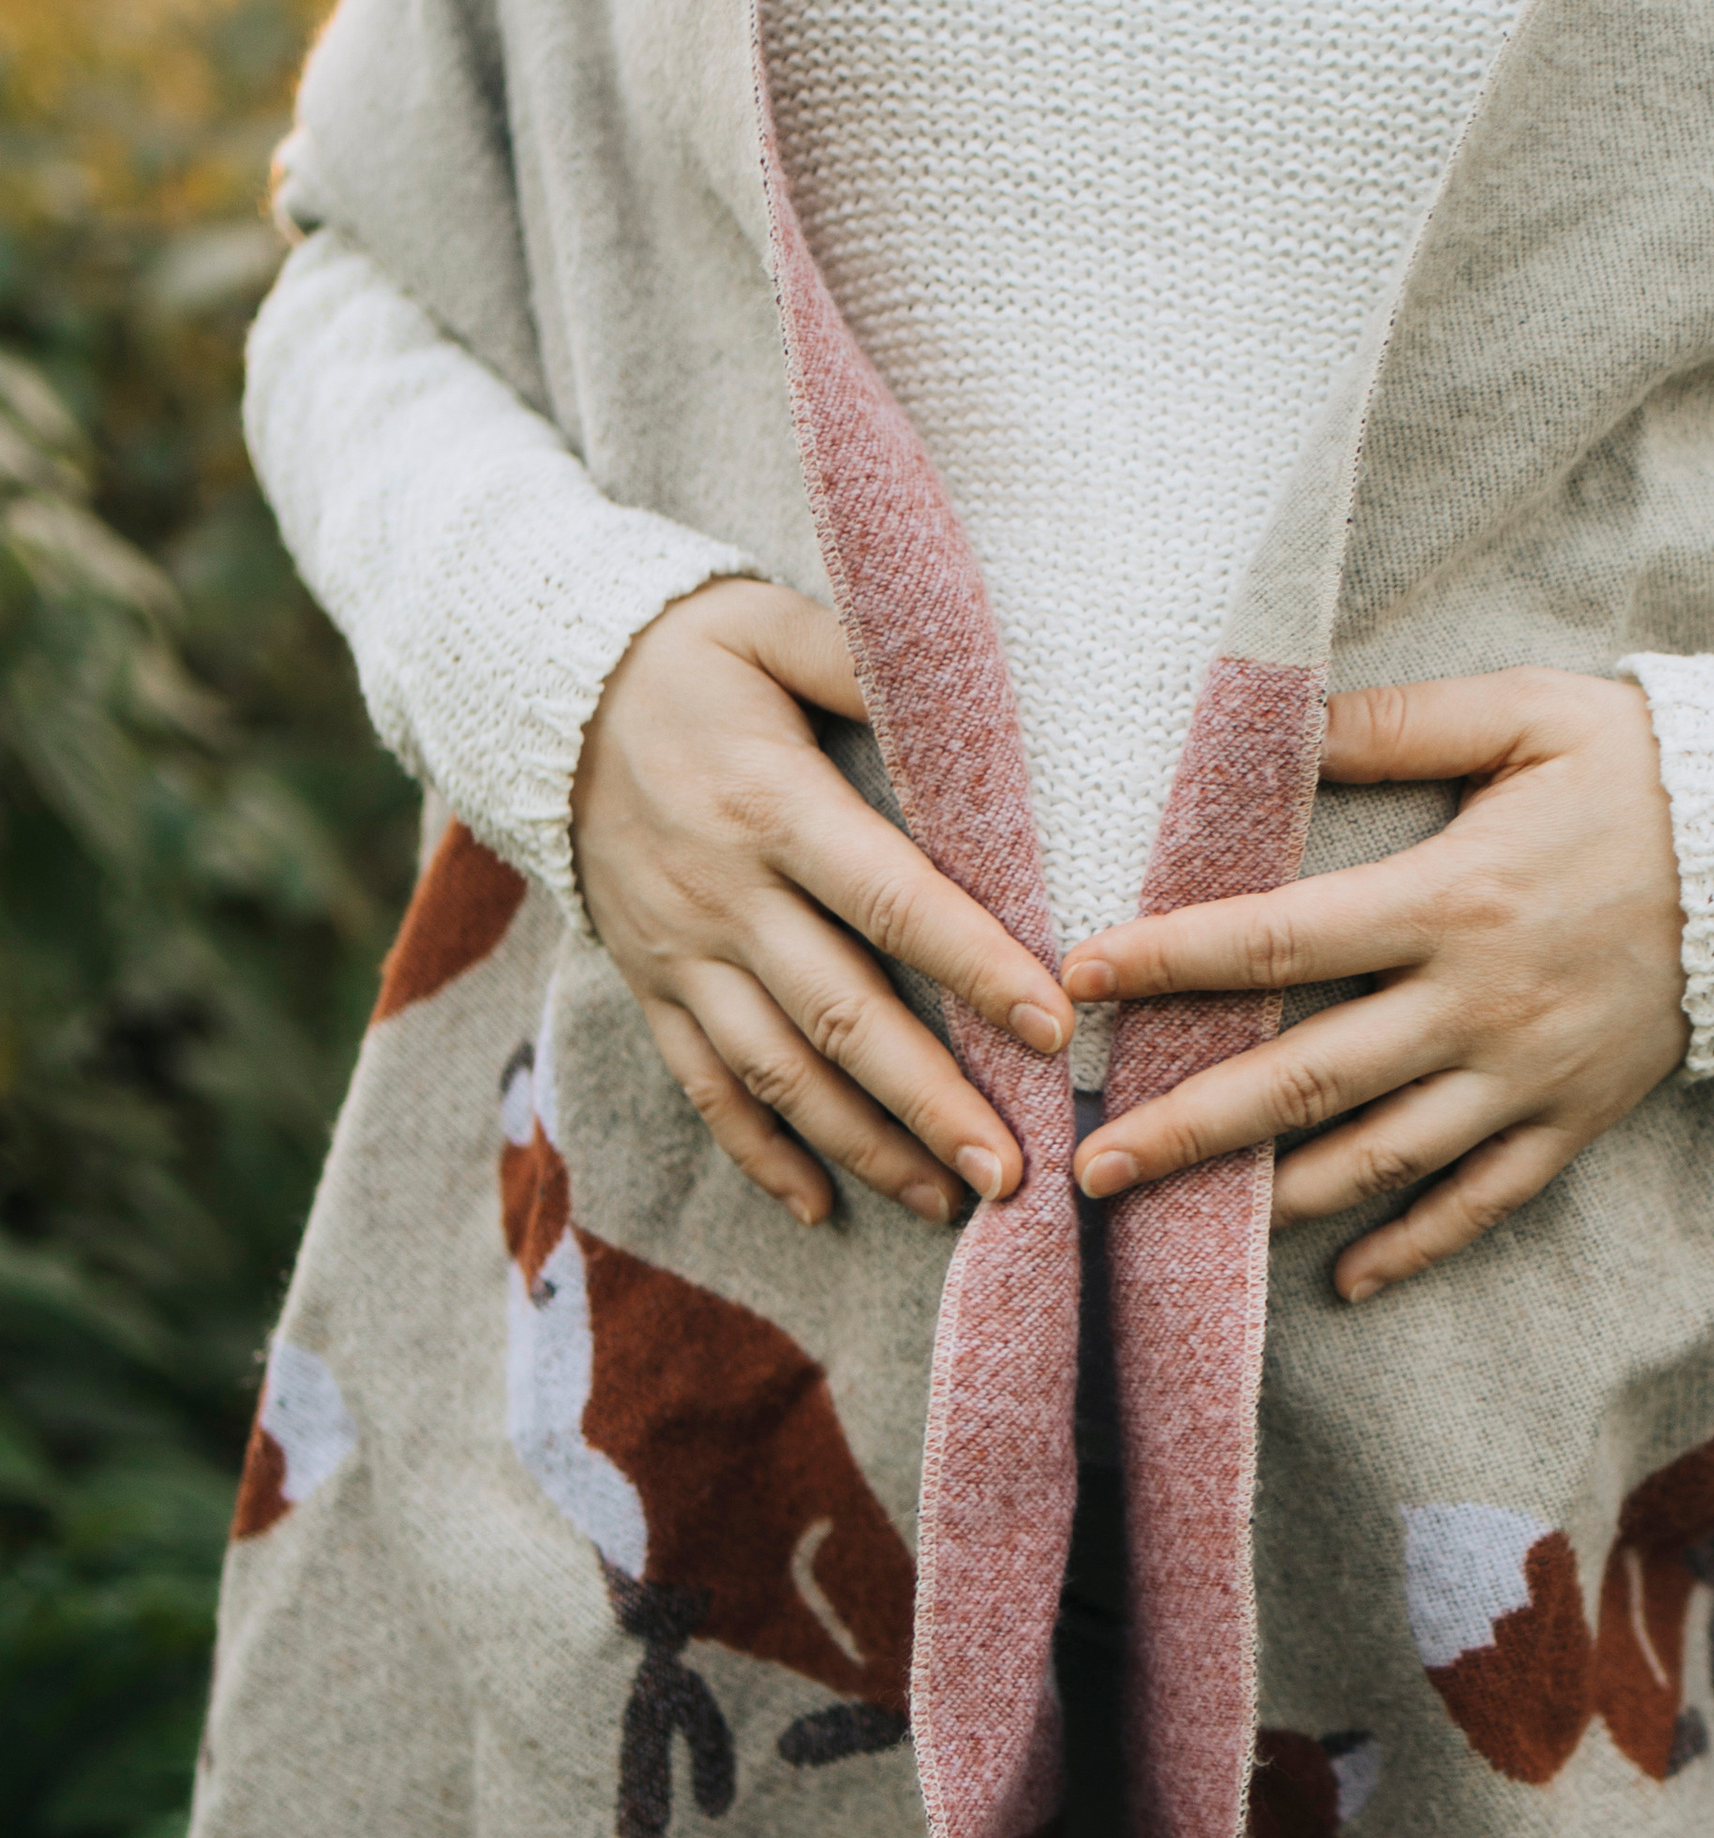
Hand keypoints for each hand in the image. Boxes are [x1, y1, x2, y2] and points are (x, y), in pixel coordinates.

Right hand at [570, 580, 1070, 1227]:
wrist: (536, 693)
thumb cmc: (685, 656)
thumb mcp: (768, 629)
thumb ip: (864, 665)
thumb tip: (973, 701)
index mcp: (770, 805)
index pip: (891, 899)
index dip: (974, 966)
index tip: (1053, 1027)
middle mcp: (724, 895)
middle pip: (842, 1016)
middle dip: (931, 1101)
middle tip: (1014, 1171)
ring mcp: (681, 954)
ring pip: (779, 1073)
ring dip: (866, 1147)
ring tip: (952, 1203)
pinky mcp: (650, 986)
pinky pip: (705, 1087)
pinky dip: (761, 1154)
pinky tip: (824, 1208)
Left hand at [1062, 670, 1686, 1300]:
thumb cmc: (1648, 769)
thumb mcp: (1523, 715)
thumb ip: (1394, 726)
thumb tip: (1274, 723)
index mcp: (1450, 900)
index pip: (1277, 943)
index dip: (1171, 963)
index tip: (1079, 983)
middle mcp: (1478, 1006)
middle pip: (1305, 1081)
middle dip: (1189, 1128)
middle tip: (1089, 1165)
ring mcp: (1526, 1076)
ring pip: (1379, 1158)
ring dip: (1272, 1198)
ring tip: (1178, 1222)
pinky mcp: (1575, 1116)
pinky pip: (1482, 1200)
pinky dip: (1412, 1246)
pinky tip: (1343, 1281)